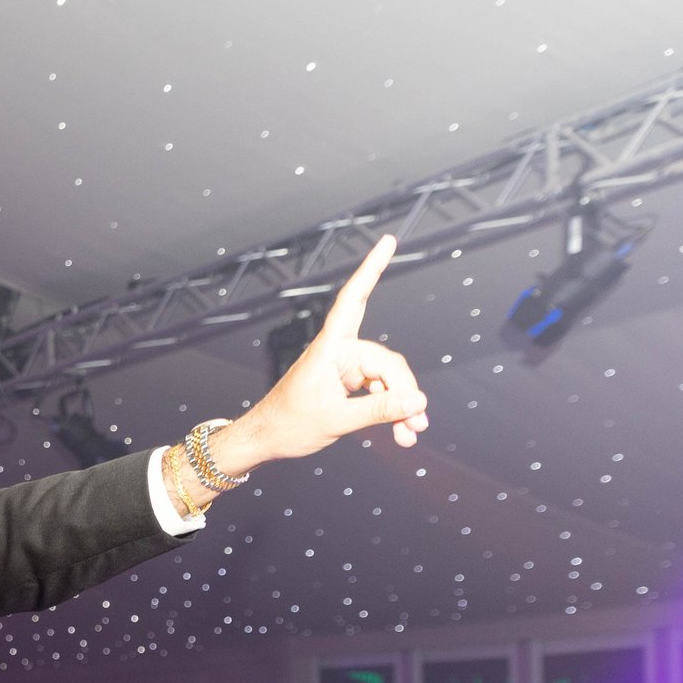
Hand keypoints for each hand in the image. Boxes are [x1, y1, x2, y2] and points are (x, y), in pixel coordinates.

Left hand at [221, 234, 428, 468]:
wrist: (265, 440)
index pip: (354, 301)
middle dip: (404, 393)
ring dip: (401, 408)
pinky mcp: (348, 384)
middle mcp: (339, 352)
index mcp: (329, 348)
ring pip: (387, 380)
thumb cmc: (288, 425)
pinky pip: (379, 392)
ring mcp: (345, 368)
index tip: (387, 241)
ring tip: (411, 434)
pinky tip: (403, 433)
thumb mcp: (336, 421)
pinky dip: (391, 411)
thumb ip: (379, 410)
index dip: (371, 270)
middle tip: (416, 424)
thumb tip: (418, 401)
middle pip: (387, 362)